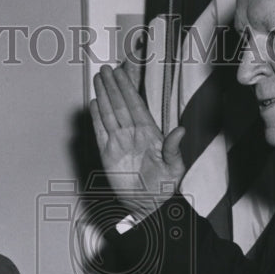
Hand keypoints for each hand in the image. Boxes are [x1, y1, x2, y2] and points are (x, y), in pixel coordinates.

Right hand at [90, 65, 185, 218]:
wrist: (149, 205)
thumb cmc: (165, 187)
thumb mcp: (175, 167)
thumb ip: (174, 148)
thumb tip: (181, 130)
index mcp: (149, 133)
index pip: (136, 104)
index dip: (128, 87)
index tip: (121, 72)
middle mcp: (133, 134)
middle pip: (120, 104)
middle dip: (113, 85)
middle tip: (105, 69)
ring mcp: (119, 142)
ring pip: (109, 113)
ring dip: (103, 96)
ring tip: (98, 79)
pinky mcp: (108, 153)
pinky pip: (100, 131)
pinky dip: (96, 118)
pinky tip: (93, 104)